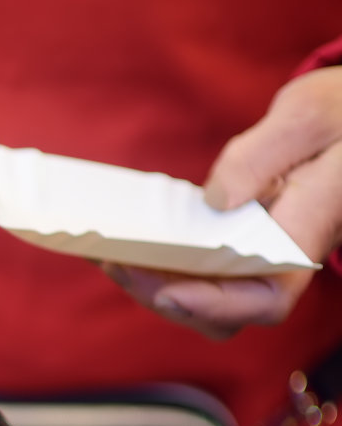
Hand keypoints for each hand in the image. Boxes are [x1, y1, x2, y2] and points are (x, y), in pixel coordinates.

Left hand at [103, 66, 341, 339]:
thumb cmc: (340, 113)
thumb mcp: (308, 116)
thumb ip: (262, 156)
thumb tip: (216, 201)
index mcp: (308, 232)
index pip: (266, 297)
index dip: (215, 306)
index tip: (168, 293)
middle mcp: (281, 257)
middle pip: (222, 312)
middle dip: (163, 295)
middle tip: (115, 262)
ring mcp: (257, 254)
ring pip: (203, 296)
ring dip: (152, 284)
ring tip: (106, 256)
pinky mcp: (236, 243)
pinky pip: (195, 269)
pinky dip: (157, 263)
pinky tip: (119, 243)